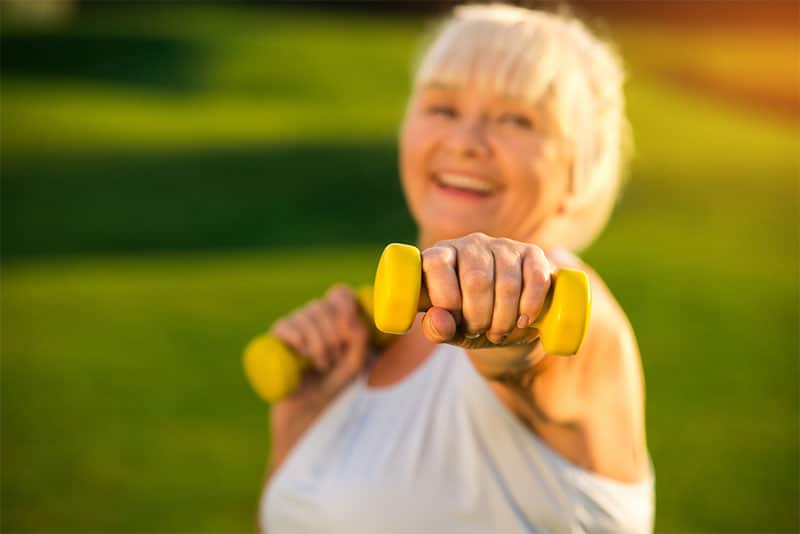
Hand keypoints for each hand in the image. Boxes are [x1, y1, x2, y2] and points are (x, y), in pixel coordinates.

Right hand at [268, 285, 369, 451]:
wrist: (309, 413)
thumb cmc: (335, 387)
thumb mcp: (356, 365)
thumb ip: (361, 340)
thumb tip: (351, 317)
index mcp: (336, 319)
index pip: (339, 294)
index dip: (343, 302)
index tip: (349, 322)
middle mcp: (314, 319)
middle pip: (323, 305)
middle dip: (333, 334)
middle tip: (335, 360)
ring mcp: (293, 328)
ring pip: (305, 315)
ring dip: (318, 342)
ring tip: (322, 365)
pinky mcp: (276, 342)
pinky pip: (283, 325)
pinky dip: (295, 335)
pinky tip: (302, 351)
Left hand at [419, 233, 552, 346]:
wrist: (503, 319)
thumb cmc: (467, 321)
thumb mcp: (448, 329)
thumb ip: (436, 328)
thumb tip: (440, 321)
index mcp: (440, 255)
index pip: (437, 264)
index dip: (446, 299)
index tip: (455, 322)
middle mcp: (470, 244)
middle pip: (476, 280)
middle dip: (478, 317)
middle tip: (479, 331)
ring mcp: (502, 245)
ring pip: (508, 284)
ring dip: (504, 319)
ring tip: (498, 332)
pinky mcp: (531, 252)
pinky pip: (536, 278)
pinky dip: (530, 306)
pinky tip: (522, 320)